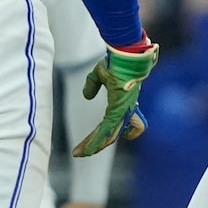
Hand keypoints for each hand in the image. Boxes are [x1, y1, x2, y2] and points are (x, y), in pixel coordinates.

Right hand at [71, 36, 158, 156]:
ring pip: (109, 135)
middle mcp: (125, 110)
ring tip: (82, 153)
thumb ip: (92, 85)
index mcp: (122, 102)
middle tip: (82, 152)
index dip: (109, 132)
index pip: (115, 124)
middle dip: (97, 143)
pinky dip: (98, 140)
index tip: (97, 135)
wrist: (125, 54)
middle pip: (112, 133)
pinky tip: (88, 147)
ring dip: (95, 145)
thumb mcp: (99, 74)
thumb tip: (86, 96)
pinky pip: (107, 129)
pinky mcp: (119, 110)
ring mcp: (123, 110)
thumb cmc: (116, 61)